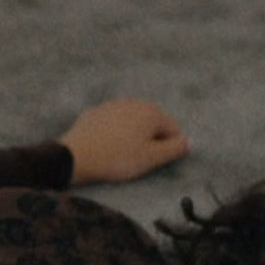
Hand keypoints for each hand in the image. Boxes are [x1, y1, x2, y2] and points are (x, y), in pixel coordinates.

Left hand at [57, 99, 188, 184]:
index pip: (173, 130)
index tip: (154, 162)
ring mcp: (111, 105)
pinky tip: (106, 148)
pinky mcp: (93, 113)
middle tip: (137, 160)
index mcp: (151, 111)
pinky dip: (114, 134)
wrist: (76, 156)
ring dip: (132, 136)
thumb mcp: (152, 158)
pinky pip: (112, 125)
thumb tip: (188, 141)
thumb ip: (175, 149)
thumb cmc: (118, 158)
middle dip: (150, 140)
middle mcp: (133, 102)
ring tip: (121, 155)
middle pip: (152, 124)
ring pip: (131, 123)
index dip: (169, 149)